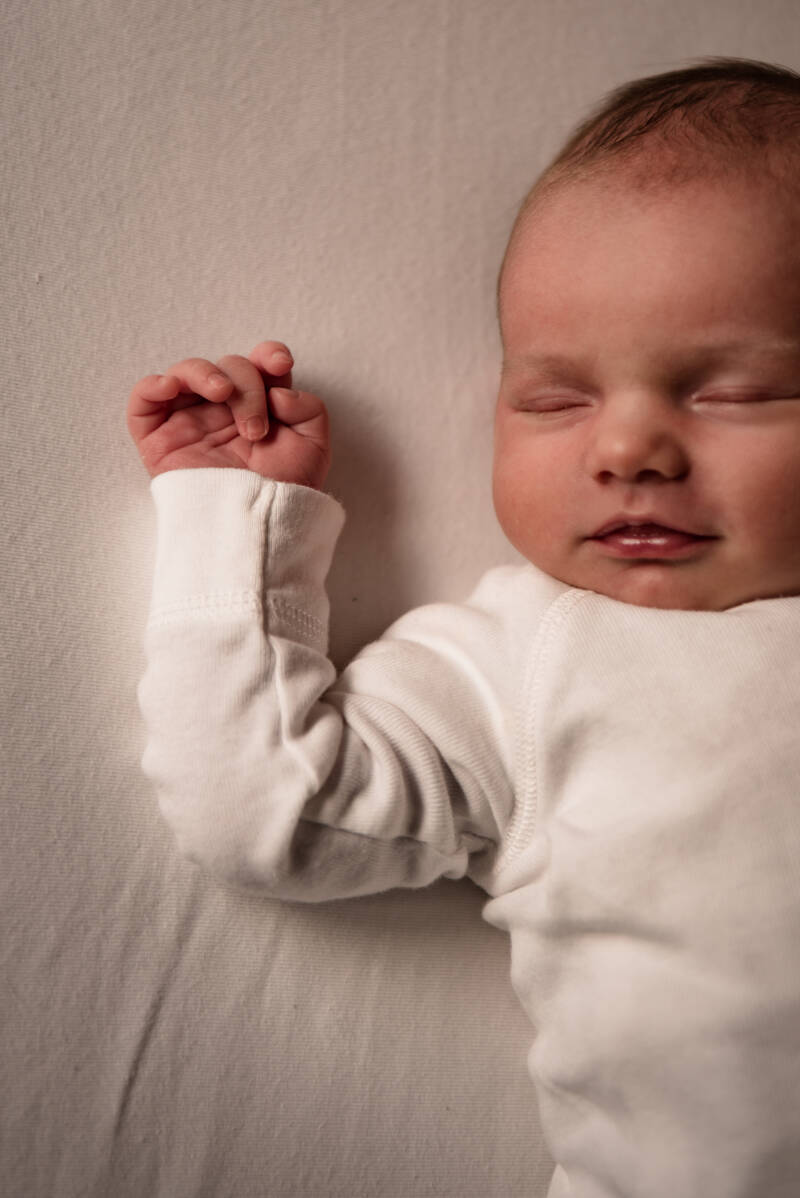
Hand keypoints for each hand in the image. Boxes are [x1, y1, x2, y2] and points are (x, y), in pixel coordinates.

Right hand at [126, 340, 330, 488]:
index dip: (268, 354)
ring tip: (223, 395)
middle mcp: (225, 409)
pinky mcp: (159, 439)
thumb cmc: (283, 494)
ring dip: (207, 374)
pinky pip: (144, 400)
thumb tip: (278, 391)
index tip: (279, 364)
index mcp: (261, 407)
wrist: (255, 529)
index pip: (260, 365)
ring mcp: (191, 421)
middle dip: (247, 386)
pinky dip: (152, 386)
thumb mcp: (313, 450)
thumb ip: (310, 409)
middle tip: (255, 428)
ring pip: (187, 371)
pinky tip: (170, 387)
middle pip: (230, 366)